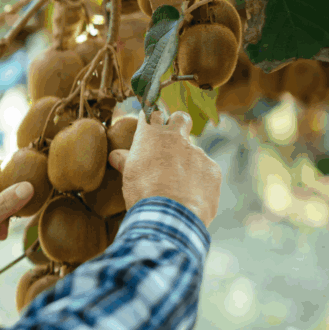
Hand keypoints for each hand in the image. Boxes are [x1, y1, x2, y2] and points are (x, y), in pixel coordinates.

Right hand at [108, 110, 221, 226]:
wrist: (169, 214)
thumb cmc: (143, 193)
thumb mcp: (128, 176)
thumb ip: (125, 161)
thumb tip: (115, 155)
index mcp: (151, 136)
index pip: (151, 115)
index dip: (150, 120)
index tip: (149, 127)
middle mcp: (176, 138)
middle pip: (180, 118)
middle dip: (177, 124)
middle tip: (172, 141)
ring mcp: (197, 152)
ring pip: (192, 152)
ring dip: (186, 163)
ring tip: (177, 186)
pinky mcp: (212, 169)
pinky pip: (205, 171)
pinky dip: (198, 180)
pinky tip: (190, 196)